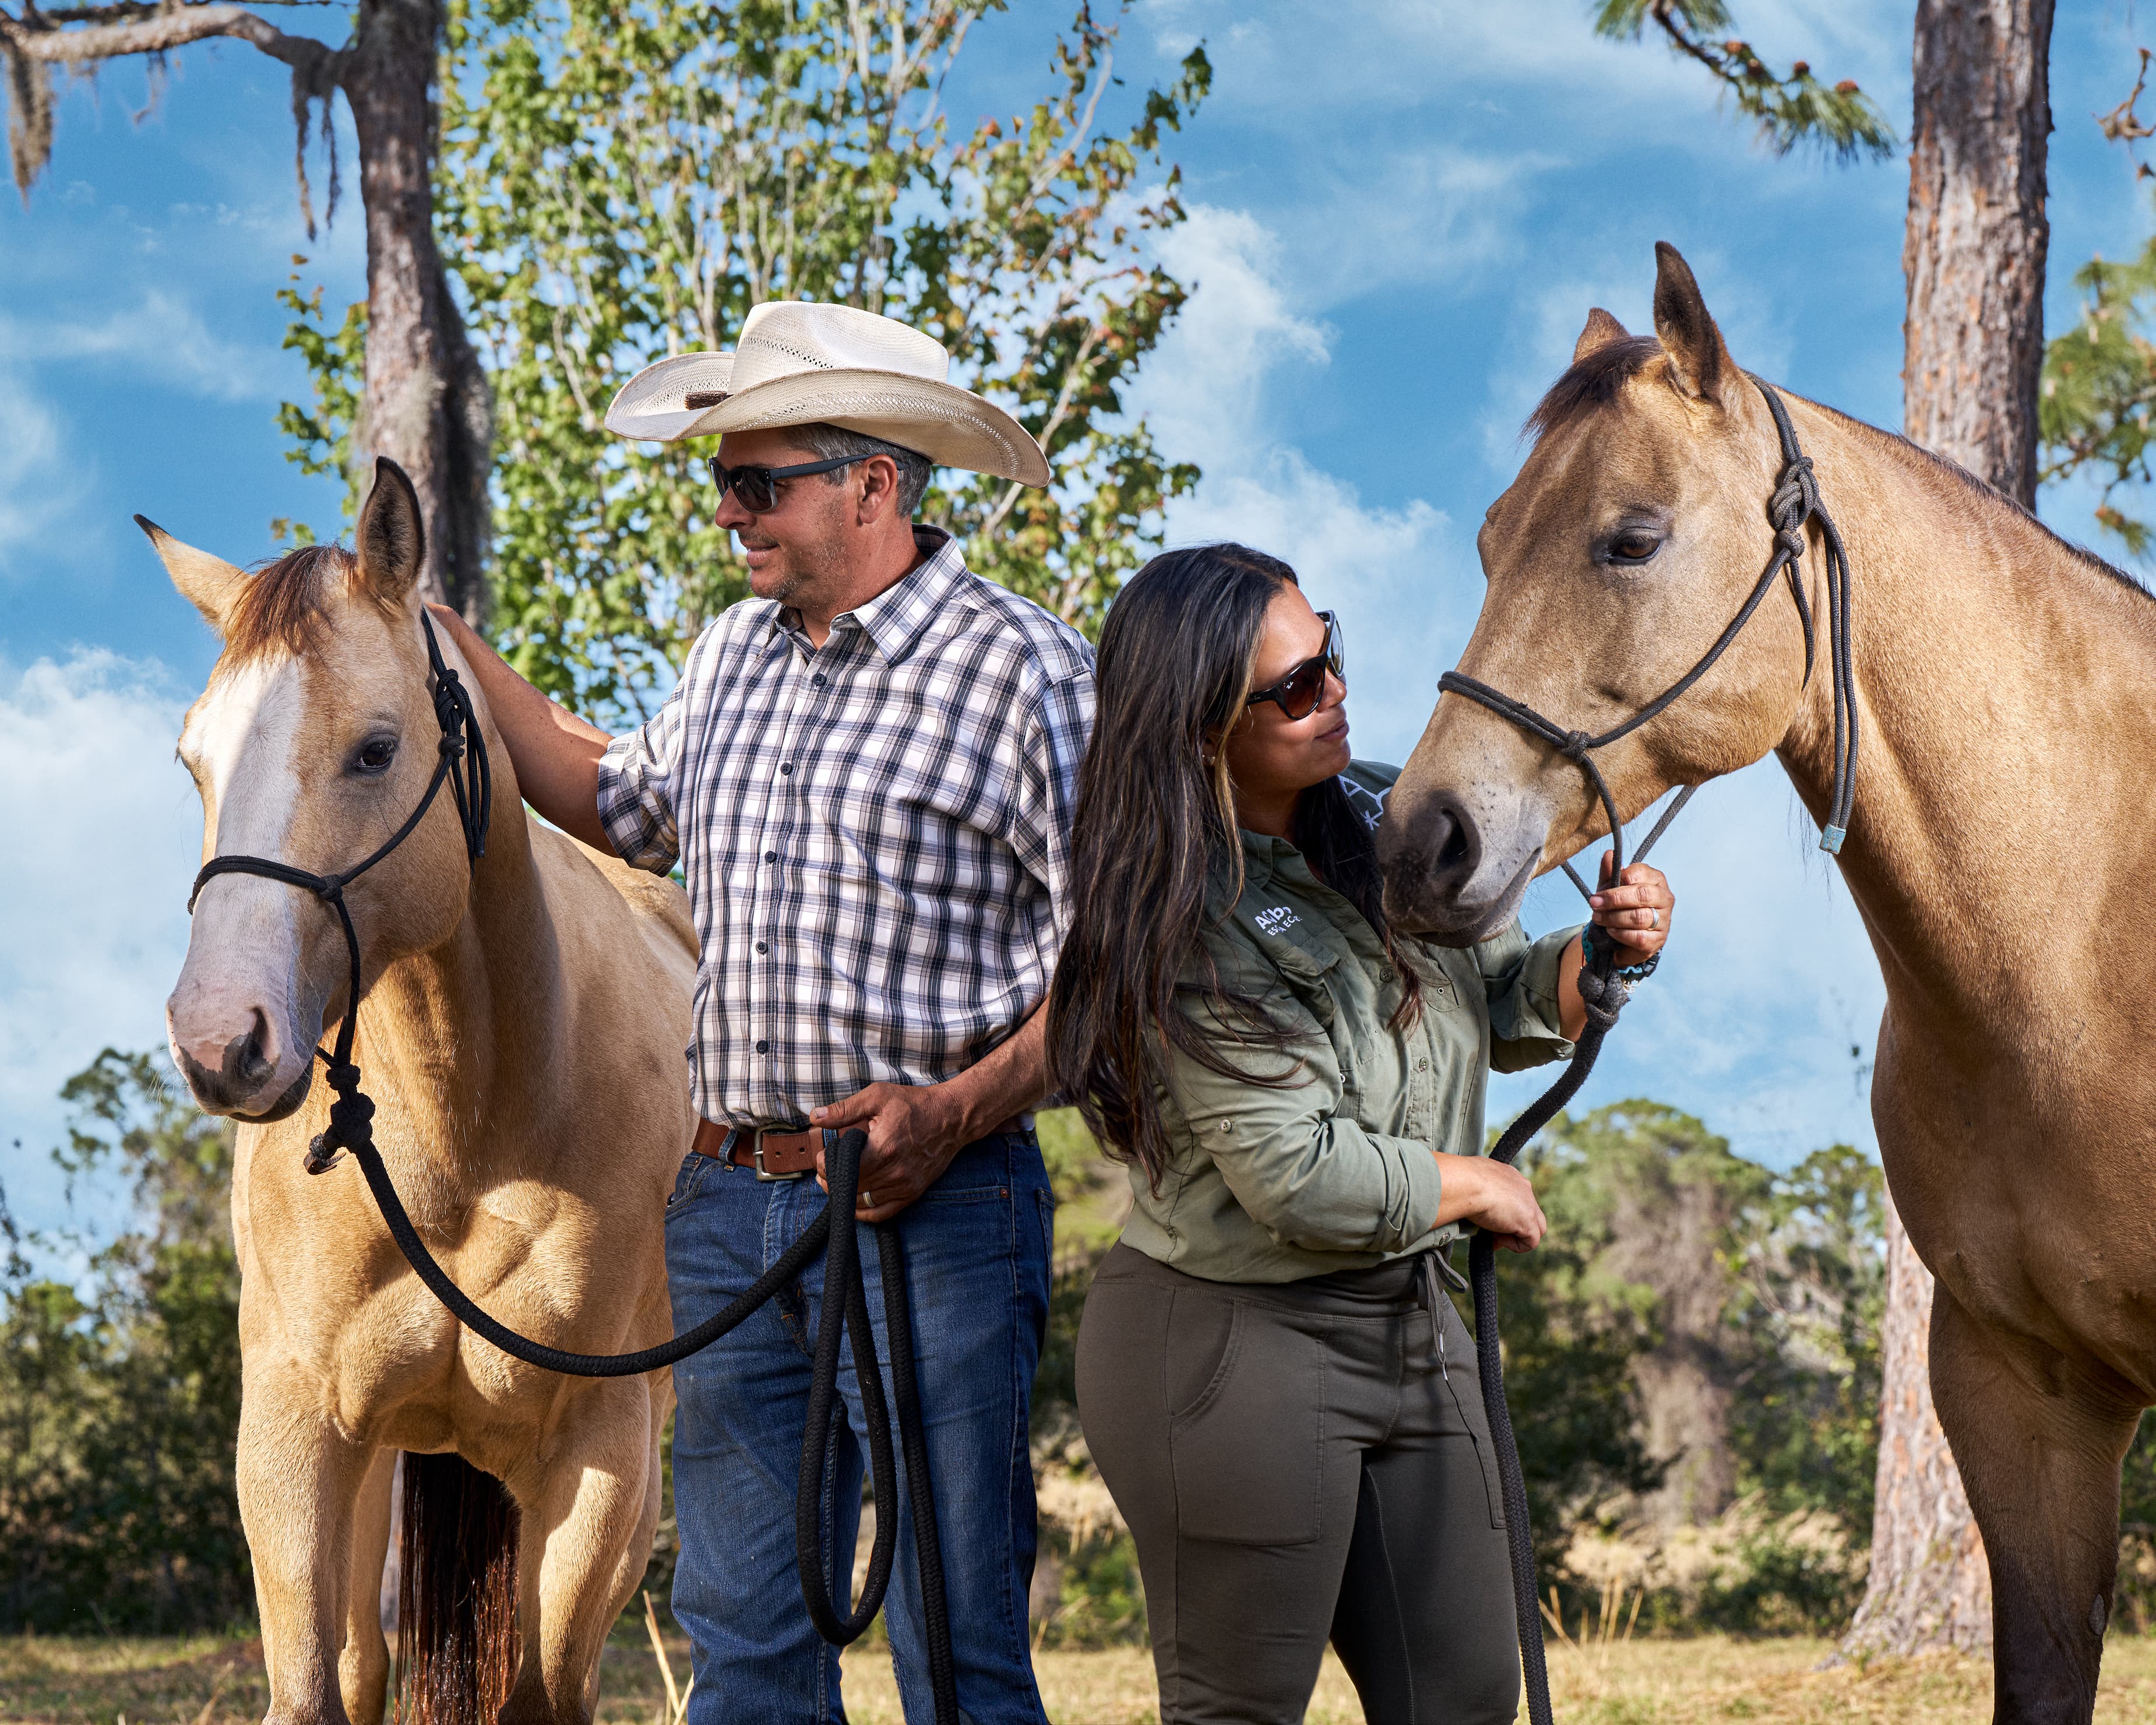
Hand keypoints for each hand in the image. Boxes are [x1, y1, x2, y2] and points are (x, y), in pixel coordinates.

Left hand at [810, 1082, 969, 1221]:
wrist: (952, 1118)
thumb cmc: (915, 1104)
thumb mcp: (878, 1097)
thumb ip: (845, 1110)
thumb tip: (816, 1117)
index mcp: (882, 1148)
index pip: (842, 1169)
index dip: (824, 1164)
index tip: (822, 1155)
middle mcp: (894, 1172)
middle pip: (850, 1187)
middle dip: (831, 1178)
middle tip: (825, 1168)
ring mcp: (904, 1186)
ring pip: (862, 1202)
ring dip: (844, 1194)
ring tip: (837, 1181)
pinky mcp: (912, 1193)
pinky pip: (882, 1212)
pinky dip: (864, 1211)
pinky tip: (854, 1200)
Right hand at [1433, 1153, 1546, 1253]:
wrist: (1465, 1183)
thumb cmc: (1459, 1179)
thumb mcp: (1469, 1179)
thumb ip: (1475, 1188)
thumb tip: (1465, 1199)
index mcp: (1509, 1175)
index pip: (1515, 1197)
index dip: (1503, 1212)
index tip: (1486, 1220)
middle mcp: (1523, 1187)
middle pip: (1530, 1212)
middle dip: (1513, 1225)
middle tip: (1491, 1231)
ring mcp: (1529, 1205)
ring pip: (1536, 1228)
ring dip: (1514, 1236)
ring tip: (1493, 1236)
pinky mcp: (1529, 1222)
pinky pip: (1531, 1242)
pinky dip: (1514, 1245)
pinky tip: (1496, 1238)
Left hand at [1586, 853, 1673, 968]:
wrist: (1623, 938)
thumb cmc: (1620, 907)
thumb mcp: (1611, 887)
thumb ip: (1610, 872)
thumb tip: (1609, 854)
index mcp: (1655, 880)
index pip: (1641, 873)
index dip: (1619, 879)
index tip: (1601, 888)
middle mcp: (1665, 898)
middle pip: (1642, 894)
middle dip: (1614, 899)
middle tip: (1594, 903)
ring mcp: (1664, 920)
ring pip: (1639, 917)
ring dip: (1613, 918)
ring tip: (1598, 918)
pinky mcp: (1658, 940)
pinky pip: (1639, 937)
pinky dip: (1620, 934)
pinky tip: (1611, 931)